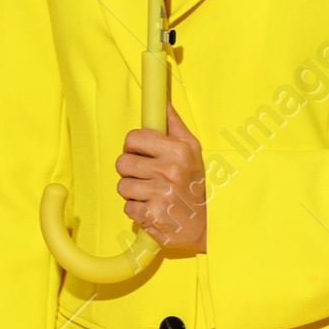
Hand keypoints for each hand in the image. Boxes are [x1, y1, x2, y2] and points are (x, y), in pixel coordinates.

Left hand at [116, 105, 206, 250]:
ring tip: (150, 193)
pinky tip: (152, 208)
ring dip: (133, 191)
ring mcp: (160, 195)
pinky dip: (137, 210)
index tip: (140, 152)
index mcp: (178, 151)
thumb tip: (162, 102)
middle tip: (146, 176)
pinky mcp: (152, 216)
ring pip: (122, 185)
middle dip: (131, 170)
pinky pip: (127, 207)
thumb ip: (173, 125)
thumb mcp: (193, 151)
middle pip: (123, 162)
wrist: (207, 226)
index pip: (134, 138)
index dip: (133, 145)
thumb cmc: (196, 185)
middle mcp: (169, 171)